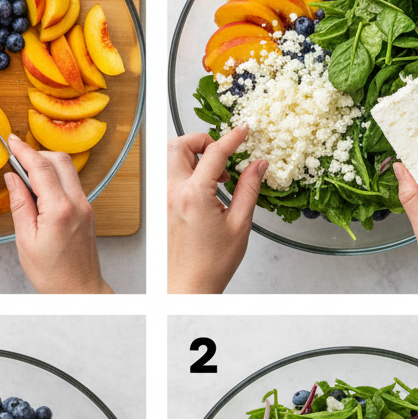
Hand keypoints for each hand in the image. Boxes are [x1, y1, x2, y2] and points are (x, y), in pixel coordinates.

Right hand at [3, 136, 111, 292]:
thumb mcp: (26, 240)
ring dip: (46, 165)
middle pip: (59, 160)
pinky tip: (39, 189)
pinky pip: (71, 184)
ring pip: (68, 170)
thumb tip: (12, 178)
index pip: (40, 168)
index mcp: (60, 210)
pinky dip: (55, 178)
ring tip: (25, 175)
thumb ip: (19, 204)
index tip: (10, 140)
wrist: (78, 291)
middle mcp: (78, 204)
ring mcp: (86, 207)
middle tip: (16, 158)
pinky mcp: (87, 211)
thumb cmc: (52, 274)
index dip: (23, 150)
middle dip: (36, 153)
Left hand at [168, 126, 267, 292]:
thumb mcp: (239, 225)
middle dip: (201, 141)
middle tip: (221, 155)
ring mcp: (162, 200)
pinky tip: (204, 190)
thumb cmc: (212, 264)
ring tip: (215, 177)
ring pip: (170, 159)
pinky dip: (186, 172)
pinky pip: (169, 177)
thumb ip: (248, 189)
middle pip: (178, 145)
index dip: (232, 138)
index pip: (214, 153)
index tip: (244, 131)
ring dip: (192, 156)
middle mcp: (172, 194)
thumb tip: (258, 165)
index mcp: (193, 196)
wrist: (188, 287)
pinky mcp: (160, 208)